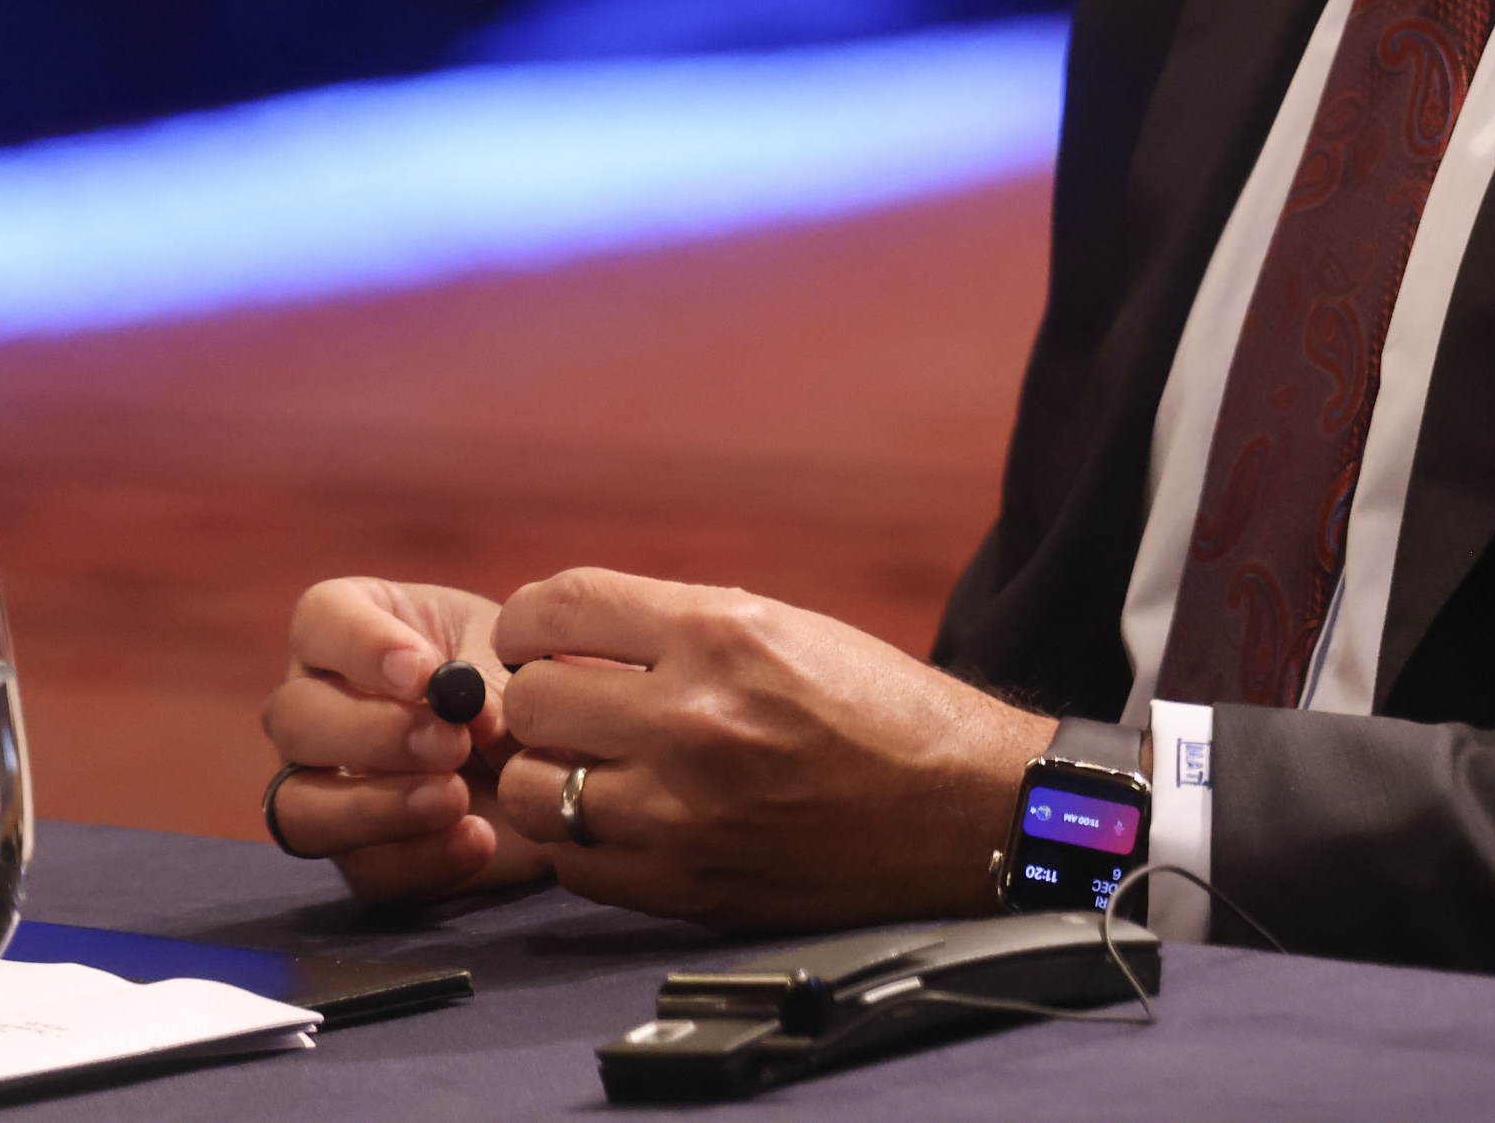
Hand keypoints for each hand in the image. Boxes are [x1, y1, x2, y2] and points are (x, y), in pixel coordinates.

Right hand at [257, 577, 554, 904]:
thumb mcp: (515, 658)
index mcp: (350, 627)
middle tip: (450, 743)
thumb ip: (490, 678)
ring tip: (454, 798)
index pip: (320, 620)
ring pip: (298, 807)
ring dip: (375, 806)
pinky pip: (363, 868)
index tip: (425, 674)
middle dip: (372, 734)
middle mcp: (317, 704)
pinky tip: (477, 838)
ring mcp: (323, 785)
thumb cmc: (525, 677)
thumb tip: (472, 713)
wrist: (567, 754)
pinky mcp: (360, 852)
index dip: (361, 646)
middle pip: (295, 718)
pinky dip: (419, 857)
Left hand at [485, 566, 1052, 926]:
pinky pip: (575, 862)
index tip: (535, 637)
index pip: (557, 607)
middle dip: (543, 698)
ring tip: (591, 769)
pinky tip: (625, 821)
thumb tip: (567, 640)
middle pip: (529, 702)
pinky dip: (585, 840)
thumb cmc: (881, 709)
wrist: (965, 809)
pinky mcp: (688, 886)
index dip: (529, 621)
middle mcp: (693, 718)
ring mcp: (683, 812)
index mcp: (723, 633)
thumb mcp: (785, 627)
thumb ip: (676, 629)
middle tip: (573, 708)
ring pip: (530, 790)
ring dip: (549, 775)